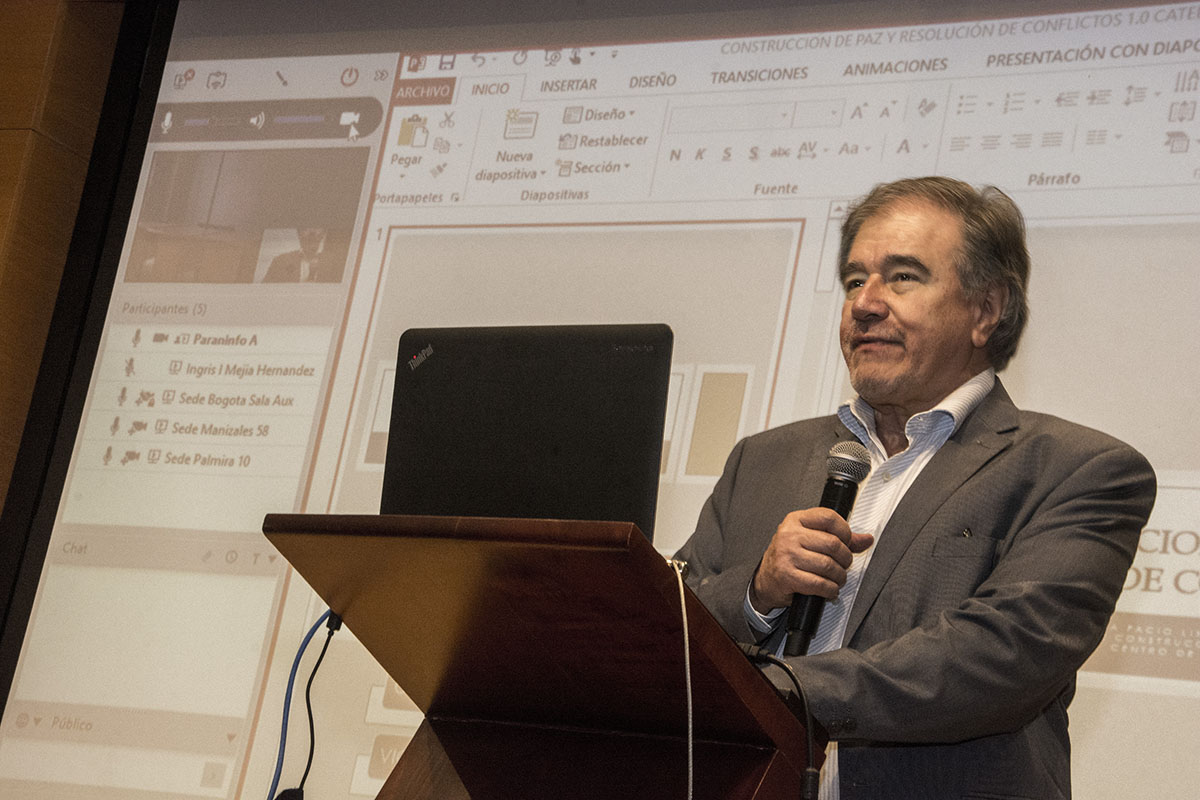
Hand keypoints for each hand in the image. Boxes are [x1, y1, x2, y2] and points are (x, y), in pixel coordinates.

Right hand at [749, 507, 874, 612]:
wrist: (765, 579)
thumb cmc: (789, 557)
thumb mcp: (809, 539)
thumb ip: (838, 537)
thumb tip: (866, 539)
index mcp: (795, 520)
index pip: (828, 517)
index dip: (845, 530)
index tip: (846, 541)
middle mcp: (789, 535)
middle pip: (832, 543)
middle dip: (845, 558)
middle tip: (843, 564)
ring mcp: (787, 555)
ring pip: (828, 565)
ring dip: (839, 576)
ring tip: (837, 578)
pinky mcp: (787, 576)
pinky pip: (819, 584)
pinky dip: (830, 590)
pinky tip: (829, 589)